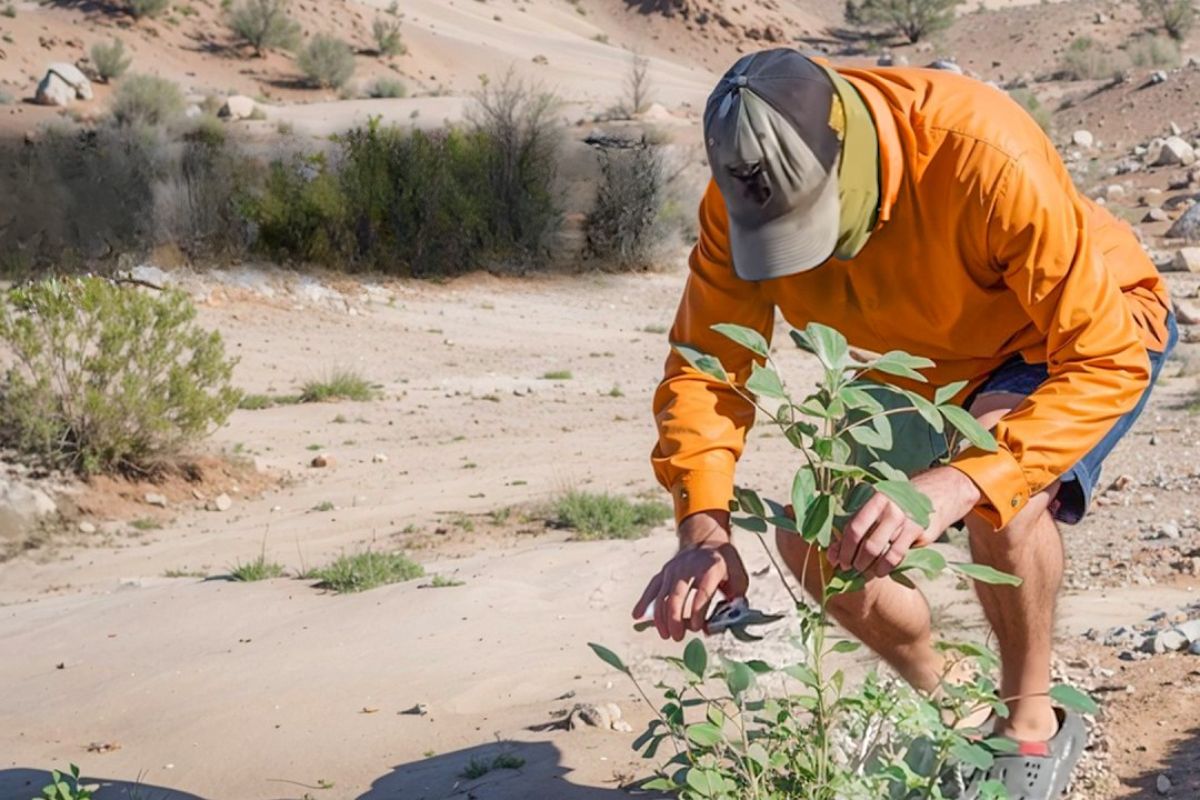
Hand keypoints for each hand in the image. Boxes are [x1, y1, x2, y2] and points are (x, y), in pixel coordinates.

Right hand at [632, 511, 749, 640]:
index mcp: (712, 567)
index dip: (698, 612)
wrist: (708, 539)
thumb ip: (735, 601)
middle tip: (678, 637)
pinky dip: (644, 602)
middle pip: (677, 595)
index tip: (697, 628)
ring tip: (666, 635)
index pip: (702, 592)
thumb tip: (717, 625)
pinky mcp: (664, 571)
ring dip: (661, 617)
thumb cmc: (726, 564)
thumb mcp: (739, 578)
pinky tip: (637, 616)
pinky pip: (652, 587)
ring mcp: (674, 569)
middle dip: (675, 618)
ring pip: (662, 594)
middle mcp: (689, 567)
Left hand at [829, 467, 981, 576]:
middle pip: (864, 541)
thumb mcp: (879, 507)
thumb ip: (860, 525)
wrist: (938, 494)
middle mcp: (889, 508)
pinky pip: (896, 556)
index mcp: (875, 500)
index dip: (843, 547)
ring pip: (879, 551)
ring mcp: (904, 520)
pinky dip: (885, 567)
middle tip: (850, 568)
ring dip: (867, 566)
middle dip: (854, 559)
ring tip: (864, 570)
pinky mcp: (918, 532)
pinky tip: (880, 571)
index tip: (838, 560)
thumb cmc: (900, 504)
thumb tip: (834, 552)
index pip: (853, 527)